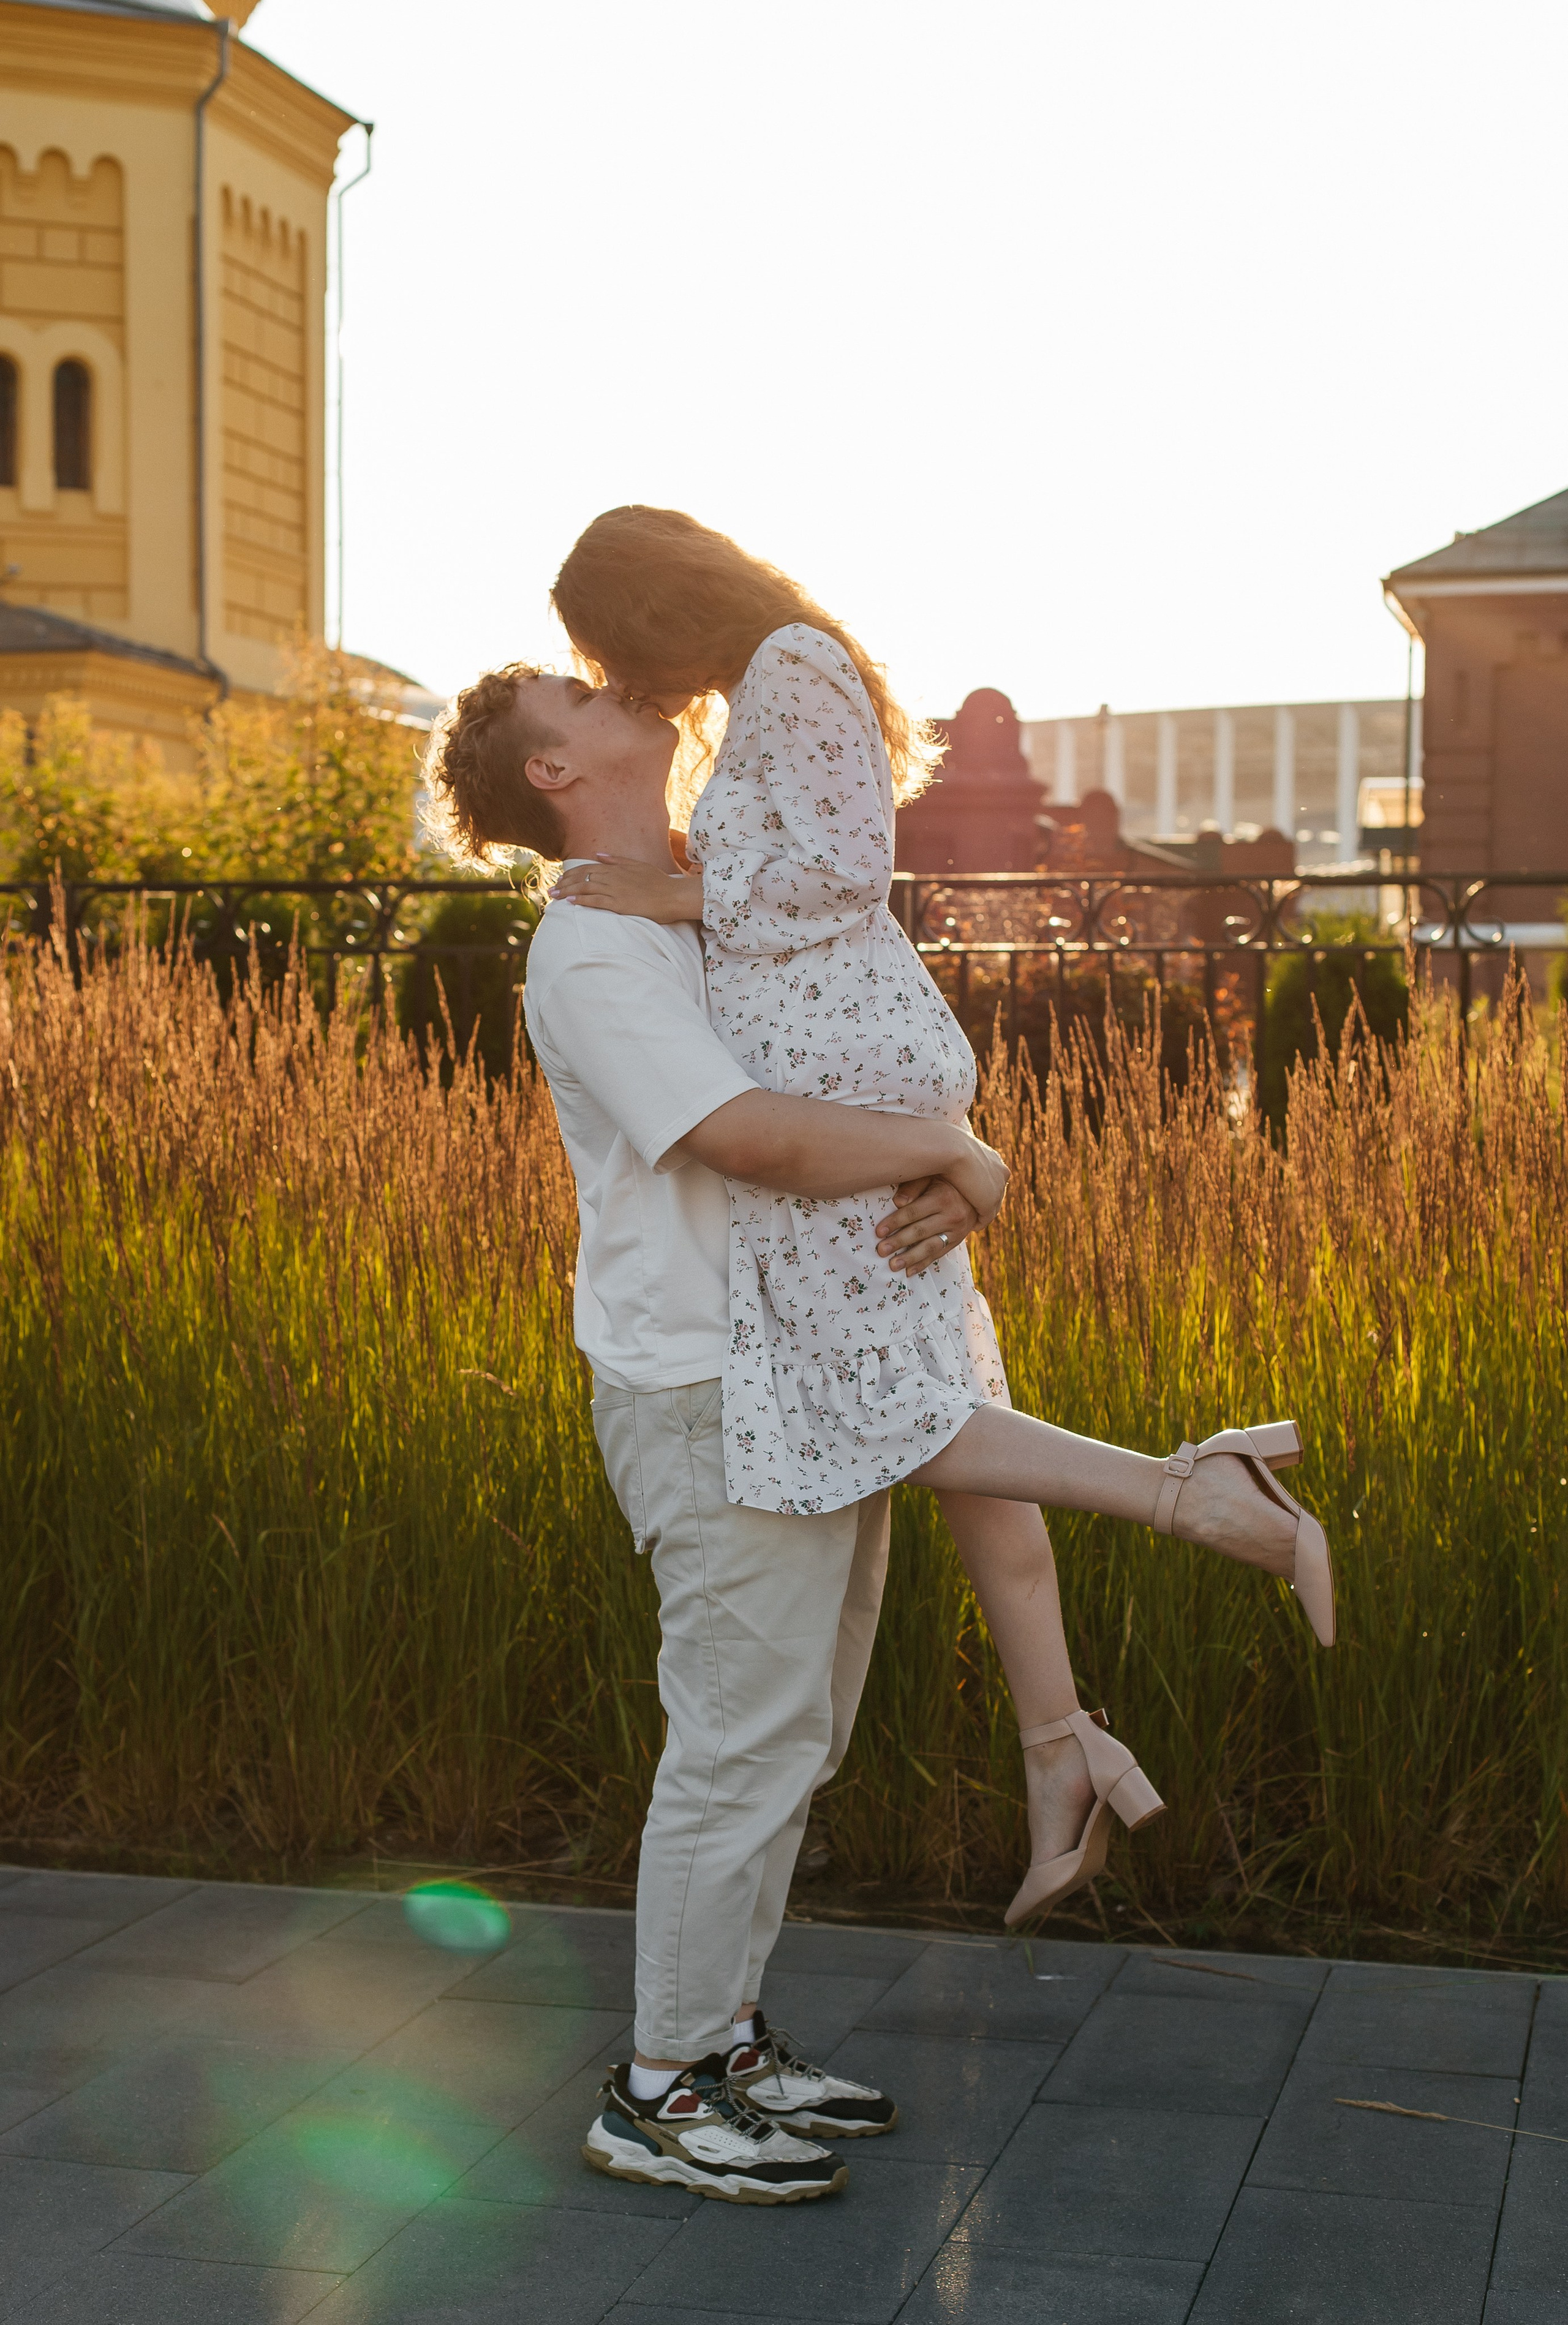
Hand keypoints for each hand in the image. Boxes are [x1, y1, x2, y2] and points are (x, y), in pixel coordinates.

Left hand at [549, 857, 703, 924]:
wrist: (673, 896)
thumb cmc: (659, 883)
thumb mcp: (638, 865)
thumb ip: (617, 859)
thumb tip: (598, 854)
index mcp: (617, 867)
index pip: (587, 868)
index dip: (571, 874)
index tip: (561, 880)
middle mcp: (613, 876)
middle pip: (582, 876)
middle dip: (564, 883)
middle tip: (551, 890)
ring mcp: (616, 890)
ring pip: (585, 887)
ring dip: (568, 891)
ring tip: (555, 896)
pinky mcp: (620, 903)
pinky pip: (596, 900)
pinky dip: (582, 900)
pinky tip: (571, 901)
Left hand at [875, 1175, 979, 1273]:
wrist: (976, 1195)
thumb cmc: (945, 1182)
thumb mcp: (931, 1177)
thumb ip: (913, 1187)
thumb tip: (897, 1202)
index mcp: (942, 1198)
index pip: (914, 1213)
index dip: (895, 1222)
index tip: (879, 1231)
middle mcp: (951, 1216)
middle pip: (920, 1231)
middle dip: (899, 1242)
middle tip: (881, 1250)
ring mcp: (955, 1232)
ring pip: (930, 1247)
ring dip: (910, 1258)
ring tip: (893, 1265)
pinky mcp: (956, 1242)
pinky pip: (938, 1255)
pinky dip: (923, 1264)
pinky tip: (908, 1272)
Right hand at [945, 1135, 1009, 1231]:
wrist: (948, 1149)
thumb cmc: (942, 1145)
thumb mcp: (952, 1151)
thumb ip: (954, 1158)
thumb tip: (950, 1155)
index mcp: (994, 1158)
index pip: (992, 1177)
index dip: (981, 1186)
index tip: (969, 1194)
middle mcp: (1001, 1172)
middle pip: (996, 1192)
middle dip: (985, 1202)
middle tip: (970, 1211)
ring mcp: (998, 1188)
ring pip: (992, 1207)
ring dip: (982, 1214)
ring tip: (968, 1221)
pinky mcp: (990, 1202)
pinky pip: (985, 1218)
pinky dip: (977, 1223)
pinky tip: (968, 1226)